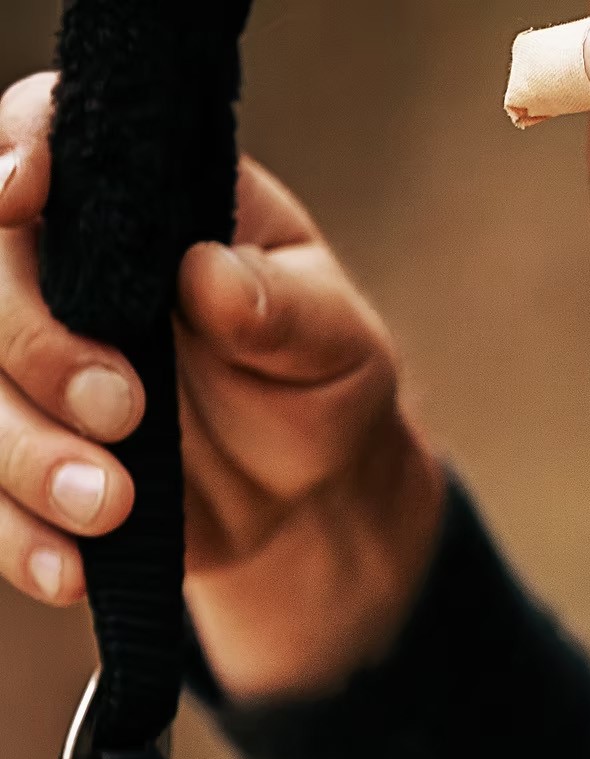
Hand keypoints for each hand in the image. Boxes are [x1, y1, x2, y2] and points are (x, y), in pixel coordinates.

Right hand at [0, 73, 444, 698]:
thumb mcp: (337, 341)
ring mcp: (28, 367)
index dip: (16, 155)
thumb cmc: (320, 381)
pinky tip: (68, 572)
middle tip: (125, 409)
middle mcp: (57, 270)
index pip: (43, 135)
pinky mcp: (26, 456)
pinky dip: (20, 537)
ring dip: (27, 456)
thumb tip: (210, 276)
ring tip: (115, 506)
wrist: (312, 496)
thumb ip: (285, 307)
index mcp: (134, 202)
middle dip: (35, 350)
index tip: (24, 197)